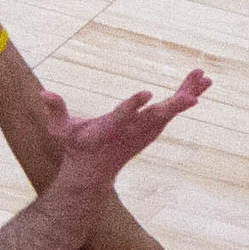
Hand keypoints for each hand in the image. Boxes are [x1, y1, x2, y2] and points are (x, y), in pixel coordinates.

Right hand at [44, 70, 211, 187]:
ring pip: (169, 111)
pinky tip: (202, 82)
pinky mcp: (153, 129)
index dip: (134, 105)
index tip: (148, 93)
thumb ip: (55, 110)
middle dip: (174, 105)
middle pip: (156, 117)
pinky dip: (187, 95)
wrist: (93, 172)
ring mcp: (145, 132)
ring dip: (187, 93)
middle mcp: (132, 132)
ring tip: (204, 77)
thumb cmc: (75, 147)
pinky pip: (173, 110)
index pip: (122, 117)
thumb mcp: (60, 131)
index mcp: (109, 130)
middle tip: (193, 95)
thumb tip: (44, 93)